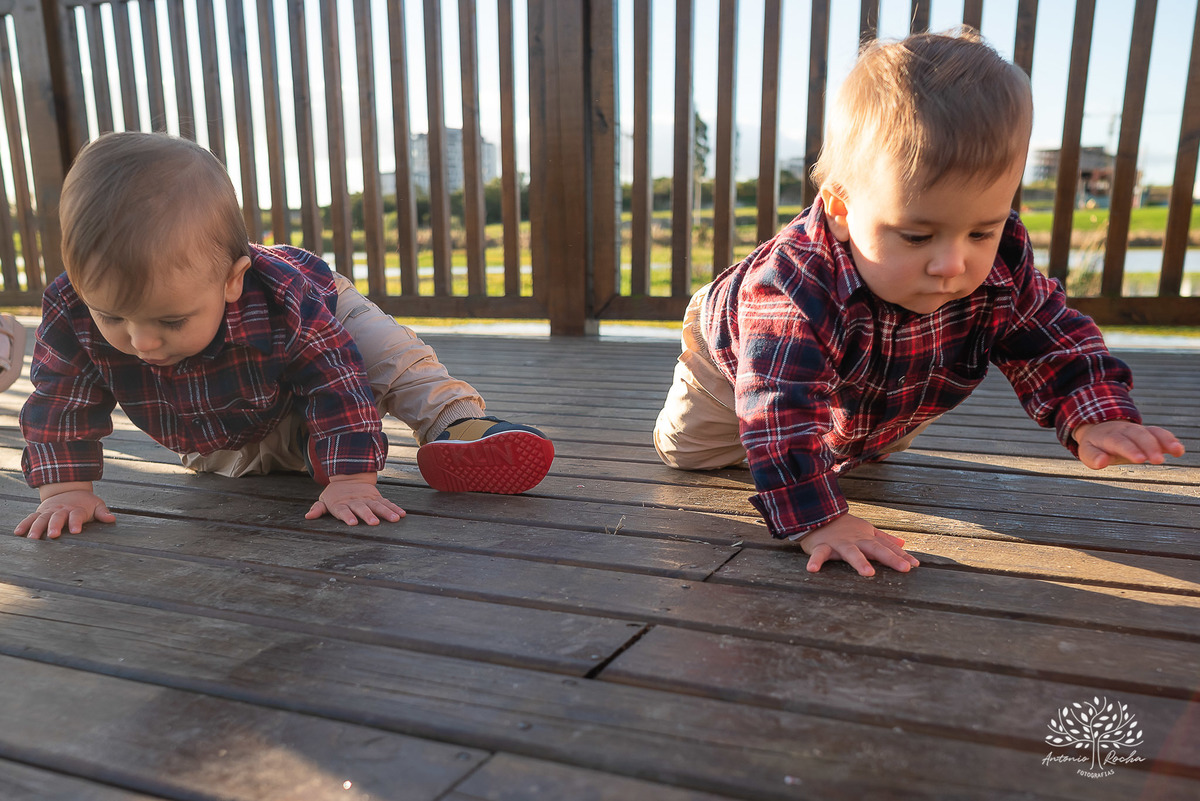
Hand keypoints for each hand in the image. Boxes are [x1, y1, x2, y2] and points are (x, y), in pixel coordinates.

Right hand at [15, 483, 115, 538]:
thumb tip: (112, 519)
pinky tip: (18, 533)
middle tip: (53, 535)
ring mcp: (50, 511)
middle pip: (57, 517)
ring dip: (37, 528)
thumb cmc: (85, 502)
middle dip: (54, 526)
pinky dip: (24, 524)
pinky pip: (31, 518)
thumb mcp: (96, 504)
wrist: (69, 489)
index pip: (76, 515)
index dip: (76, 522)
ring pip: (42, 519)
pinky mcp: (40, 512)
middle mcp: (61, 510)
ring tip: (33, 538)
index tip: (75, 531)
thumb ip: (103, 512)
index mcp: (76, 509)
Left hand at [305, 473, 405, 525]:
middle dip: (368, 515)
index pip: (343, 511)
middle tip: (374, 523)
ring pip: (378, 505)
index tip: (352, 523)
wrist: (349, 476)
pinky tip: (402, 514)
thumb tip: (308, 516)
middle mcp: (355, 501)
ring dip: (387, 512)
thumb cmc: (335, 494)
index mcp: (341, 504)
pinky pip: (387, 503)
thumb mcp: (324, 500)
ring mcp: (367, 499)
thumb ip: (318, 509)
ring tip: (395, 519)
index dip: (347, 516)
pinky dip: (395, 508)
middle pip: (362, 508)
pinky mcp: (376, 497)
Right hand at [798, 513, 919, 576]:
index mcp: (867, 538)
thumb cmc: (844, 526)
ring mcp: (839, 544)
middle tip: (904, 568)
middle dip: (890, 558)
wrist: (817, 513)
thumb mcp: (866, 530)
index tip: (915, 565)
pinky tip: (812, 570)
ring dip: (859, 561)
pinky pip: (819, 554)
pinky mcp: (821, 546)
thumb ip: (884, 538)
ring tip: (868, 572)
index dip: (901, 556)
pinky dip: (815, 561)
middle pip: (875, 549)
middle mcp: (856, 541)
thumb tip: (903, 544)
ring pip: (851, 552)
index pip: (887, 548)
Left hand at [1073, 420, 1184, 469]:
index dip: (1130, 449)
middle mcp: (1125, 431)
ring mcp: (1137, 431)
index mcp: (1108, 436)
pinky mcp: (1147, 433)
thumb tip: (1101, 462)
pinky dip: (1169, 440)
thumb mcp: (1087, 451)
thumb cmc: (1095, 445)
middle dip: (1149, 446)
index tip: (1140, 459)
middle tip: (1158, 461)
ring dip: (1164, 441)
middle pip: (1138, 436)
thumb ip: (1093, 457)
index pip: (1119, 442)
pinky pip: (1159, 433)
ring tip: (1176, 451)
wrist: (1100, 428)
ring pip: (1151, 432)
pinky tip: (1178, 450)